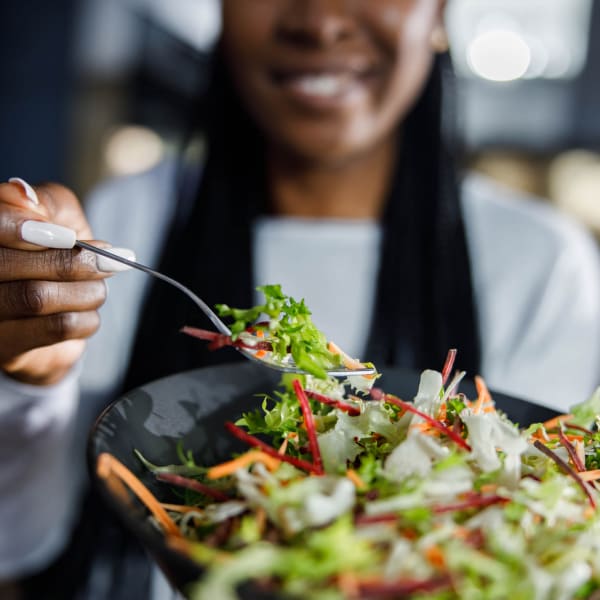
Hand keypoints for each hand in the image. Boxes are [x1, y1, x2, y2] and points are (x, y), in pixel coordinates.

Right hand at [0, 179, 113, 384]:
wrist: (66, 307)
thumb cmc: (60, 250)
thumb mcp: (59, 215)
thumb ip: (45, 201)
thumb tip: (24, 195)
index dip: (21, 227)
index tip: (69, 235)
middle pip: (9, 266)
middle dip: (73, 262)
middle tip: (114, 260)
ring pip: (37, 298)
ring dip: (87, 290)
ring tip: (100, 286)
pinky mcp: (8, 350)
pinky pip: (57, 327)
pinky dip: (88, 316)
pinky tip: (88, 311)